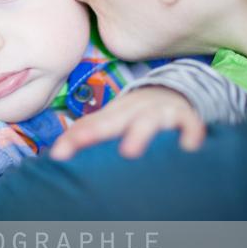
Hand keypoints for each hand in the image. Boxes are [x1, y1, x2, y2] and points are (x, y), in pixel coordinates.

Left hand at [49, 86, 206, 159]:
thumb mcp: (113, 120)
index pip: (92, 124)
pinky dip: (190, 134)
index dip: (77, 136)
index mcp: (116, 112)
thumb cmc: (136, 113)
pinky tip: (187, 147)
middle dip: (99, 131)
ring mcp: (161, 112)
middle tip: (83, 141)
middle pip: (115, 119)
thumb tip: (55, 155)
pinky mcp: (188, 118)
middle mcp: (136, 110)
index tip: (59, 154)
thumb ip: (86, 134)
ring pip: (150, 120)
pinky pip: (191, 125)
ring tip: (129, 150)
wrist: (176, 92)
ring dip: (139, 133)